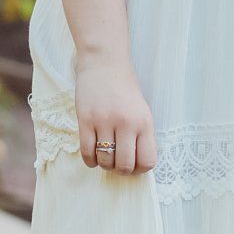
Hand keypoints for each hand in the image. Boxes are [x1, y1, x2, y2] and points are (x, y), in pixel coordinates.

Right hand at [75, 50, 157, 173]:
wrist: (104, 62)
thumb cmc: (124, 88)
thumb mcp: (141, 110)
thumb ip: (140, 135)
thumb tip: (135, 163)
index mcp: (144, 122)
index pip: (147, 161)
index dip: (140, 170)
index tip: (134, 166)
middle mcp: (126, 123)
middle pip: (125, 165)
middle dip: (121, 171)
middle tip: (117, 164)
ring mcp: (104, 122)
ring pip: (105, 161)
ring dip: (105, 165)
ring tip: (105, 157)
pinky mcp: (85, 120)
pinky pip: (87, 152)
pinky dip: (90, 161)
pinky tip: (93, 156)